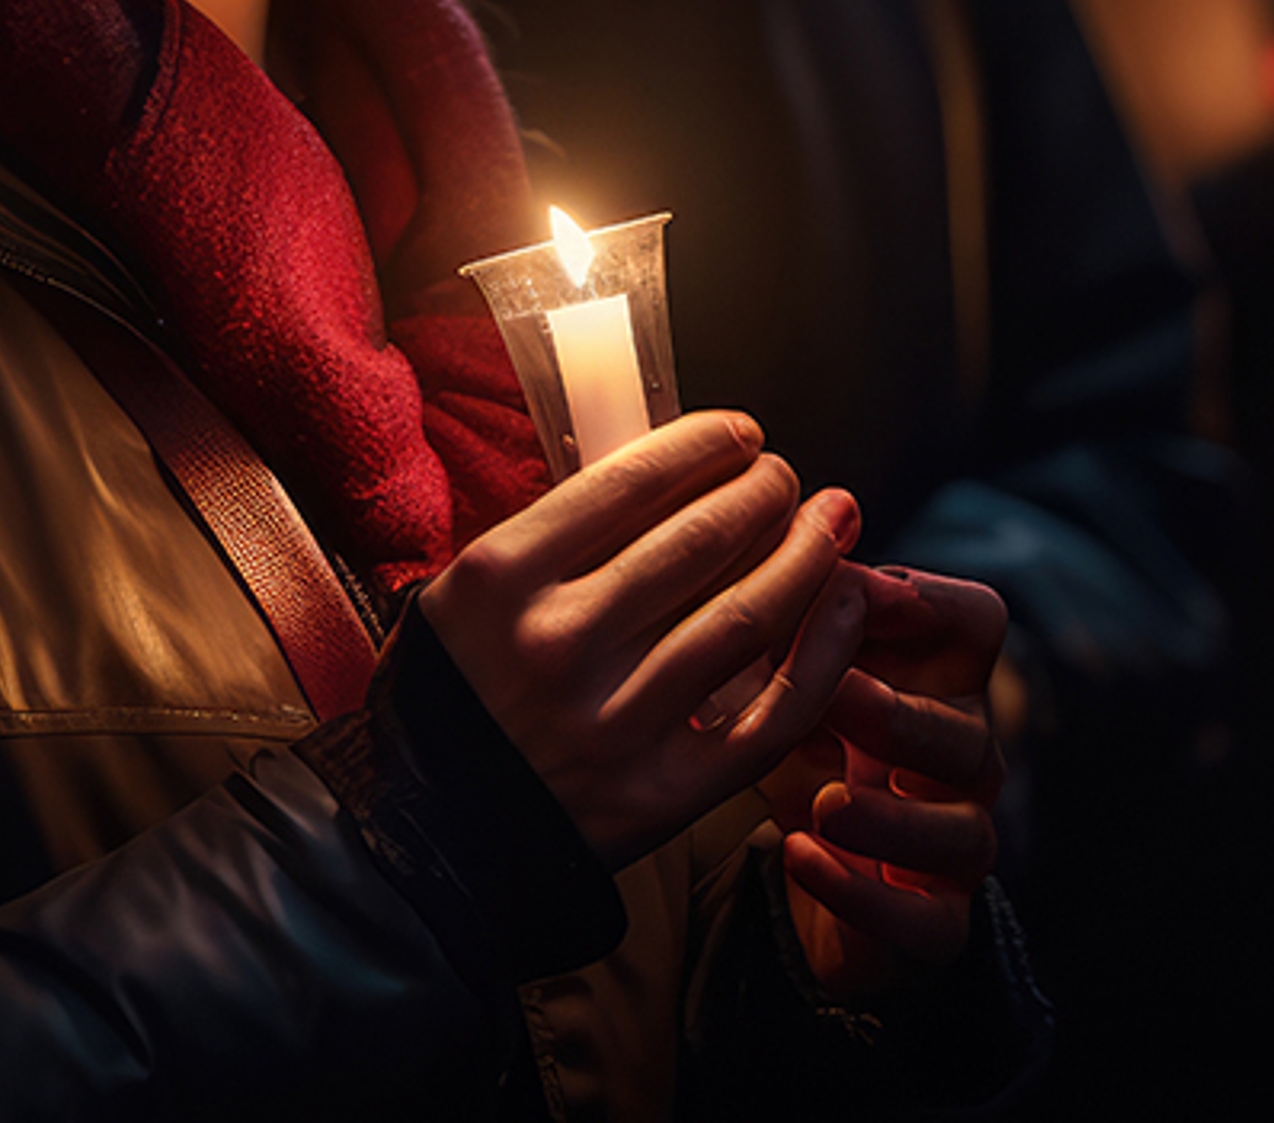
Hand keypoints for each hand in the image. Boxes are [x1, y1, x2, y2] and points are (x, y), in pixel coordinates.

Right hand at [424, 409, 871, 865]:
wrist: (430, 838)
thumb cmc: (451, 703)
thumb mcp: (460, 597)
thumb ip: (549, 540)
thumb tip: (664, 479)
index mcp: (499, 579)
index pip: (629, 481)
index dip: (704, 446)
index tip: (739, 435)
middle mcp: (558, 642)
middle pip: (698, 539)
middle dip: (762, 491)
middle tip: (785, 476)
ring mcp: (613, 722)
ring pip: (745, 616)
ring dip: (806, 554)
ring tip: (828, 521)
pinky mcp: (659, 793)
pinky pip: (769, 714)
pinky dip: (821, 654)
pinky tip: (843, 605)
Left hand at [759, 563, 1007, 999]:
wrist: (811, 868)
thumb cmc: (806, 744)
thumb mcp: (788, 678)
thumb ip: (787, 619)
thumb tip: (768, 541)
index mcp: (938, 681)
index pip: (976, 622)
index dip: (929, 600)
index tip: (861, 587)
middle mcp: (965, 758)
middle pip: (967, 732)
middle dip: (900, 715)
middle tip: (833, 699)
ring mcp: (956, 845)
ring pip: (960, 833)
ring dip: (890, 816)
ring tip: (824, 804)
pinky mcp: (934, 922)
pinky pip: (924, 920)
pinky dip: (862, 893)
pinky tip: (802, 857)